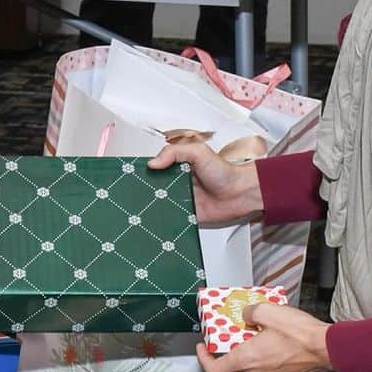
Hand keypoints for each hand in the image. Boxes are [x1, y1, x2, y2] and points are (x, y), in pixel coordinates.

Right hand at [147, 140, 262, 225]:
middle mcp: (175, 183)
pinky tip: (155, 218)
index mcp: (176, 166)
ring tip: (142, 206)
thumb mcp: (199, 152)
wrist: (239, 194)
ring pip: (157, 203)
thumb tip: (153, 163)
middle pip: (152, 187)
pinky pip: (169, 217)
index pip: (154, 168)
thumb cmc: (225, 172)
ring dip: (150, 206)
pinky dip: (162, 219)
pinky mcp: (183, 214)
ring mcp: (178, 199)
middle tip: (136, 193)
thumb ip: (175, 152)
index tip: (132, 174)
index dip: (143, 171)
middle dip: (143, 190)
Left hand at [197, 302, 331, 371]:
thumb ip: (251, 312)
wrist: (329, 348)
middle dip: (232, 352)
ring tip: (257, 341)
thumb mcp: (269, 311)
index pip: (214, 370)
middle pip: (233, 368)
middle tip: (237, 337)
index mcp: (246, 360)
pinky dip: (265, 362)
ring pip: (250, 371)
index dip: (204, 359)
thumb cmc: (301, 335)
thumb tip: (247, 315)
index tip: (204, 348)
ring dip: (249, 359)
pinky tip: (274, 348)